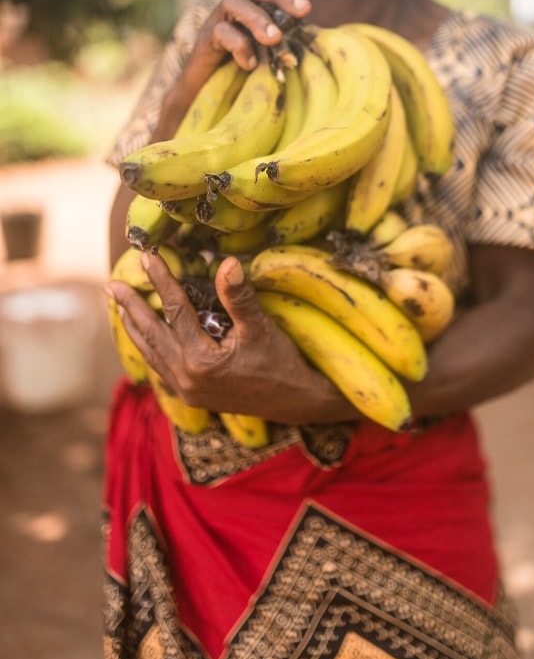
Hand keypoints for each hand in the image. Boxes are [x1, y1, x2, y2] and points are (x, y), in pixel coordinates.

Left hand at [106, 250, 353, 424]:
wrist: (297, 402)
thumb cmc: (281, 362)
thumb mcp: (261, 327)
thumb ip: (239, 296)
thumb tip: (226, 262)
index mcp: (200, 359)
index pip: (174, 310)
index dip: (161, 279)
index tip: (147, 256)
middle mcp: (186, 377)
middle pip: (151, 333)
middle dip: (131, 306)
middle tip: (112, 284)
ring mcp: (187, 390)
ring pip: (151, 353)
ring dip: (135, 328)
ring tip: (120, 307)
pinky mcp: (192, 395)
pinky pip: (160, 368)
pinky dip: (149, 349)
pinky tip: (145, 340)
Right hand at [184, 0, 311, 83]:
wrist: (204, 94)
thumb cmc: (242, 74)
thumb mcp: (268, 56)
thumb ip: (285, 44)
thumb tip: (316, 41)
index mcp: (250, 8)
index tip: (307, 9)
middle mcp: (232, 9)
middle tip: (300, 12)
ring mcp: (216, 22)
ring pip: (232, 3)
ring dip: (257, 18)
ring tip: (274, 38)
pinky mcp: (203, 41)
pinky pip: (220, 32)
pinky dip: (239, 46)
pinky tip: (251, 64)